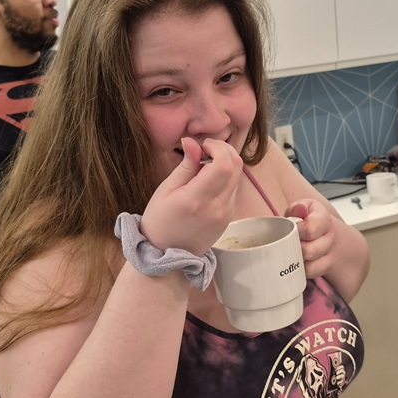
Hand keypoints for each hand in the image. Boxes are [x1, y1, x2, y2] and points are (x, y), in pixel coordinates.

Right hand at [140, 137, 242, 255]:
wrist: (166, 255)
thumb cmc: (159, 221)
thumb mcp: (166, 190)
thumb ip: (185, 166)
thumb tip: (193, 142)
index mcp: (198, 200)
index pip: (224, 165)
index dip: (217, 148)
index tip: (203, 146)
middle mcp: (218, 208)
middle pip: (236, 167)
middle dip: (224, 150)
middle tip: (206, 150)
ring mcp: (226, 214)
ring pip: (237, 177)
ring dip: (225, 163)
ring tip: (204, 165)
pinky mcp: (229, 218)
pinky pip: (233, 190)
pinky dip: (225, 178)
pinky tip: (208, 180)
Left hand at [285, 199, 338, 277]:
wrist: (324, 232)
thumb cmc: (308, 220)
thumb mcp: (302, 208)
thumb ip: (298, 208)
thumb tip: (300, 209)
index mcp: (324, 219)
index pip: (311, 230)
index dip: (297, 231)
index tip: (292, 229)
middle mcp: (330, 237)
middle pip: (309, 251)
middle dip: (294, 248)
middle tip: (288, 242)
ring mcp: (330, 253)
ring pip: (310, 266)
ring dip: (297, 261)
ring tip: (292, 251)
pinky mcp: (326, 266)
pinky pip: (311, 274)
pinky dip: (301, 270)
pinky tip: (297, 261)